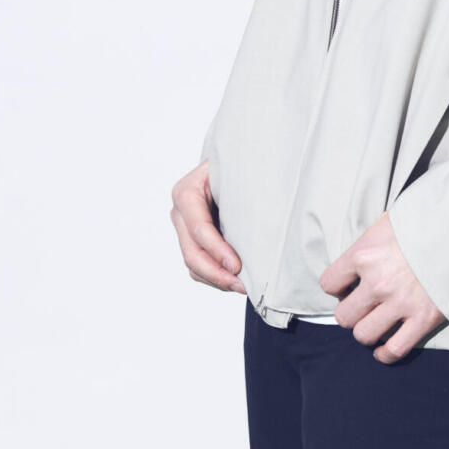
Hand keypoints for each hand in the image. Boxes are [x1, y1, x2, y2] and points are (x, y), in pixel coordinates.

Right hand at [171, 159, 245, 294]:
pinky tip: (235, 280)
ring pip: (193, 264)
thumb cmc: (238, 162)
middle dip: (216, 273)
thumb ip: (242, 187)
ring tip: (243, 286)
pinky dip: (215, 277)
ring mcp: (183, 227)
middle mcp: (180, 211)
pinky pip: (198, 266)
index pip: (199, 227)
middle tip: (242, 284)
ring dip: (216, 280)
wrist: (232, 161)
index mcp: (187, 191)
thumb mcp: (237, 168)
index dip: (217, 249)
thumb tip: (268, 214)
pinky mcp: (191, 240)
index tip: (237, 265)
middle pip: (192, 251)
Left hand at [321, 212, 445, 363]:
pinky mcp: (423, 319)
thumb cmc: (424, 221)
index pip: (329, 283)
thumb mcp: (389, 222)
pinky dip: (385, 354)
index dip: (338, 286)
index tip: (348, 285)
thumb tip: (359, 259)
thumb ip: (370, 242)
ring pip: (364, 335)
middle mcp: (377, 282)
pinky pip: (394, 349)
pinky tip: (383, 349)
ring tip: (375, 323)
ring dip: (367, 331)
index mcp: (365, 254)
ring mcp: (400, 303)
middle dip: (351, 312)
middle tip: (363, 306)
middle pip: (344, 315)